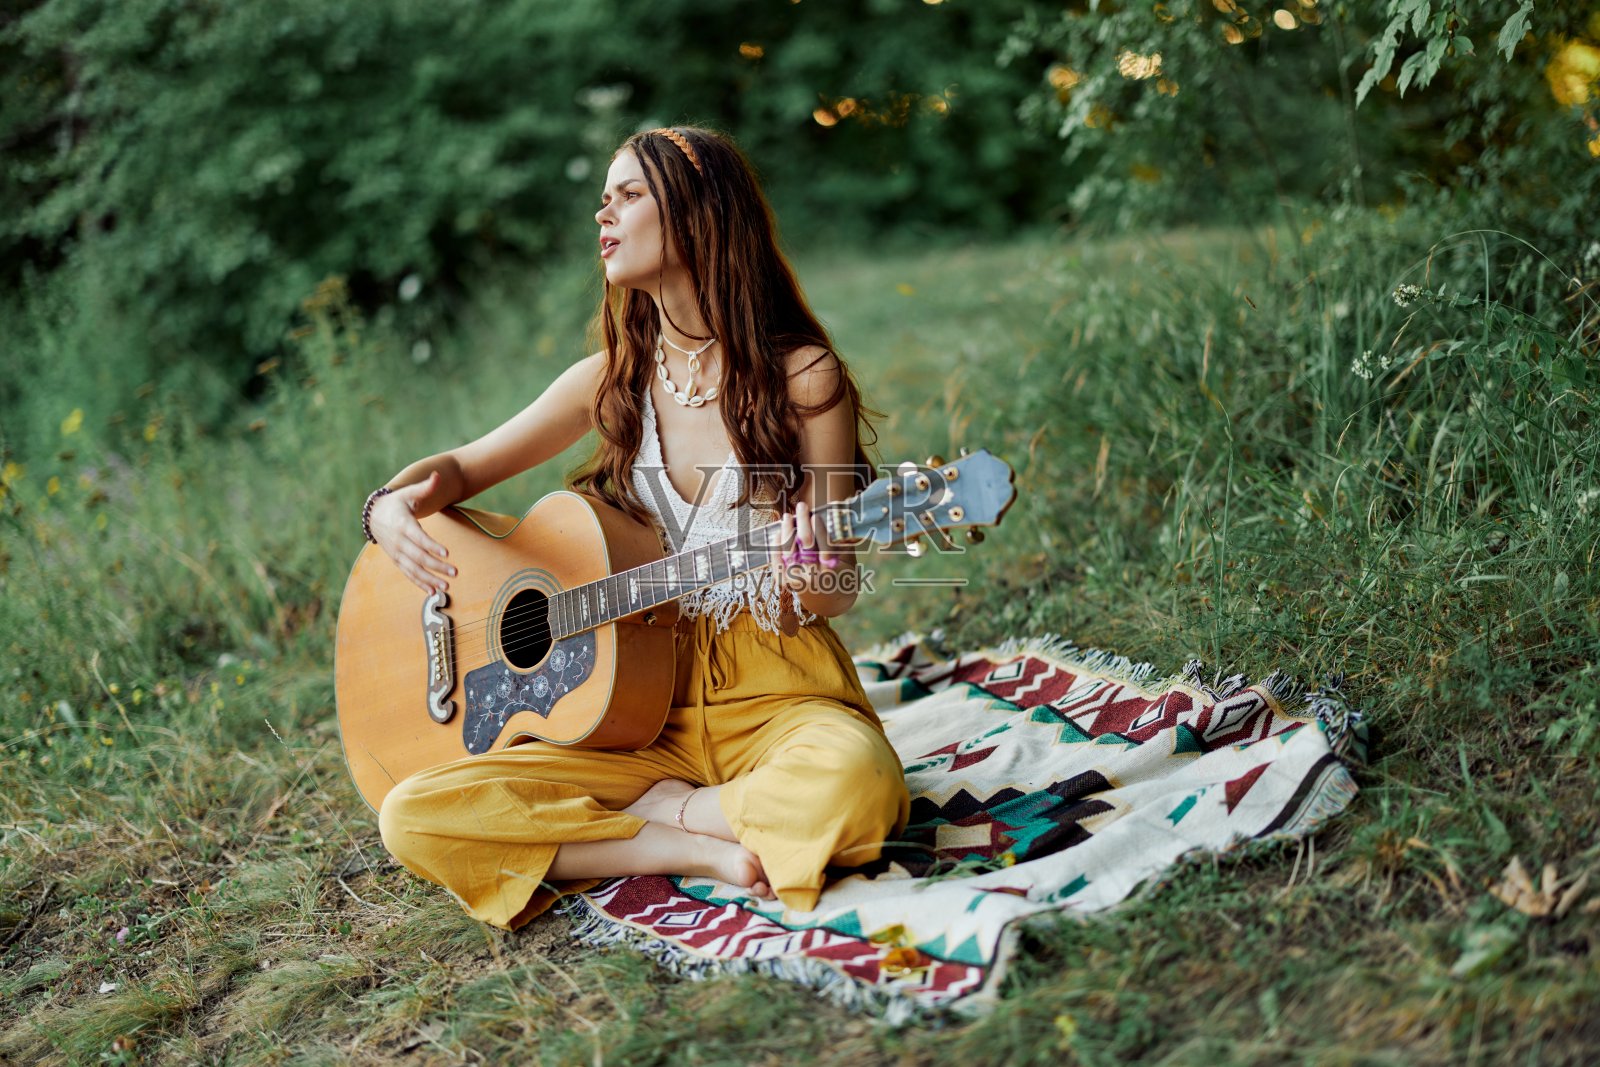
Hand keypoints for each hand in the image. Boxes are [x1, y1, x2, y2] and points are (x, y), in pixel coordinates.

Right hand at [369, 471, 456, 594]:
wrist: (375, 515)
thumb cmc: (398, 502)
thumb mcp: (410, 492)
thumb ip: (425, 487)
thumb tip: (437, 475)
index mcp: (402, 523)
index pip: (418, 536)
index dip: (431, 545)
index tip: (446, 552)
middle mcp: (399, 541)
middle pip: (419, 556)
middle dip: (437, 565)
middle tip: (455, 572)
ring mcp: (397, 553)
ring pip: (414, 569)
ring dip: (430, 579)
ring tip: (447, 586)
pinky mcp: (397, 560)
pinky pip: (409, 574)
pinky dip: (420, 583)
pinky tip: (434, 592)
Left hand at [772, 499, 843, 600]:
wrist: (829, 603)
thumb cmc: (841, 576)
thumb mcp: (849, 560)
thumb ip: (842, 540)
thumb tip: (834, 516)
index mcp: (831, 570)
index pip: (825, 545)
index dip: (819, 528)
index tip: (816, 515)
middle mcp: (813, 575)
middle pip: (805, 543)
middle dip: (803, 521)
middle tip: (802, 506)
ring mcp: (797, 579)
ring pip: (787, 549)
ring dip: (787, 529)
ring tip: (788, 517)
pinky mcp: (785, 581)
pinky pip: (776, 560)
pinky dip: (776, 545)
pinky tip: (779, 534)